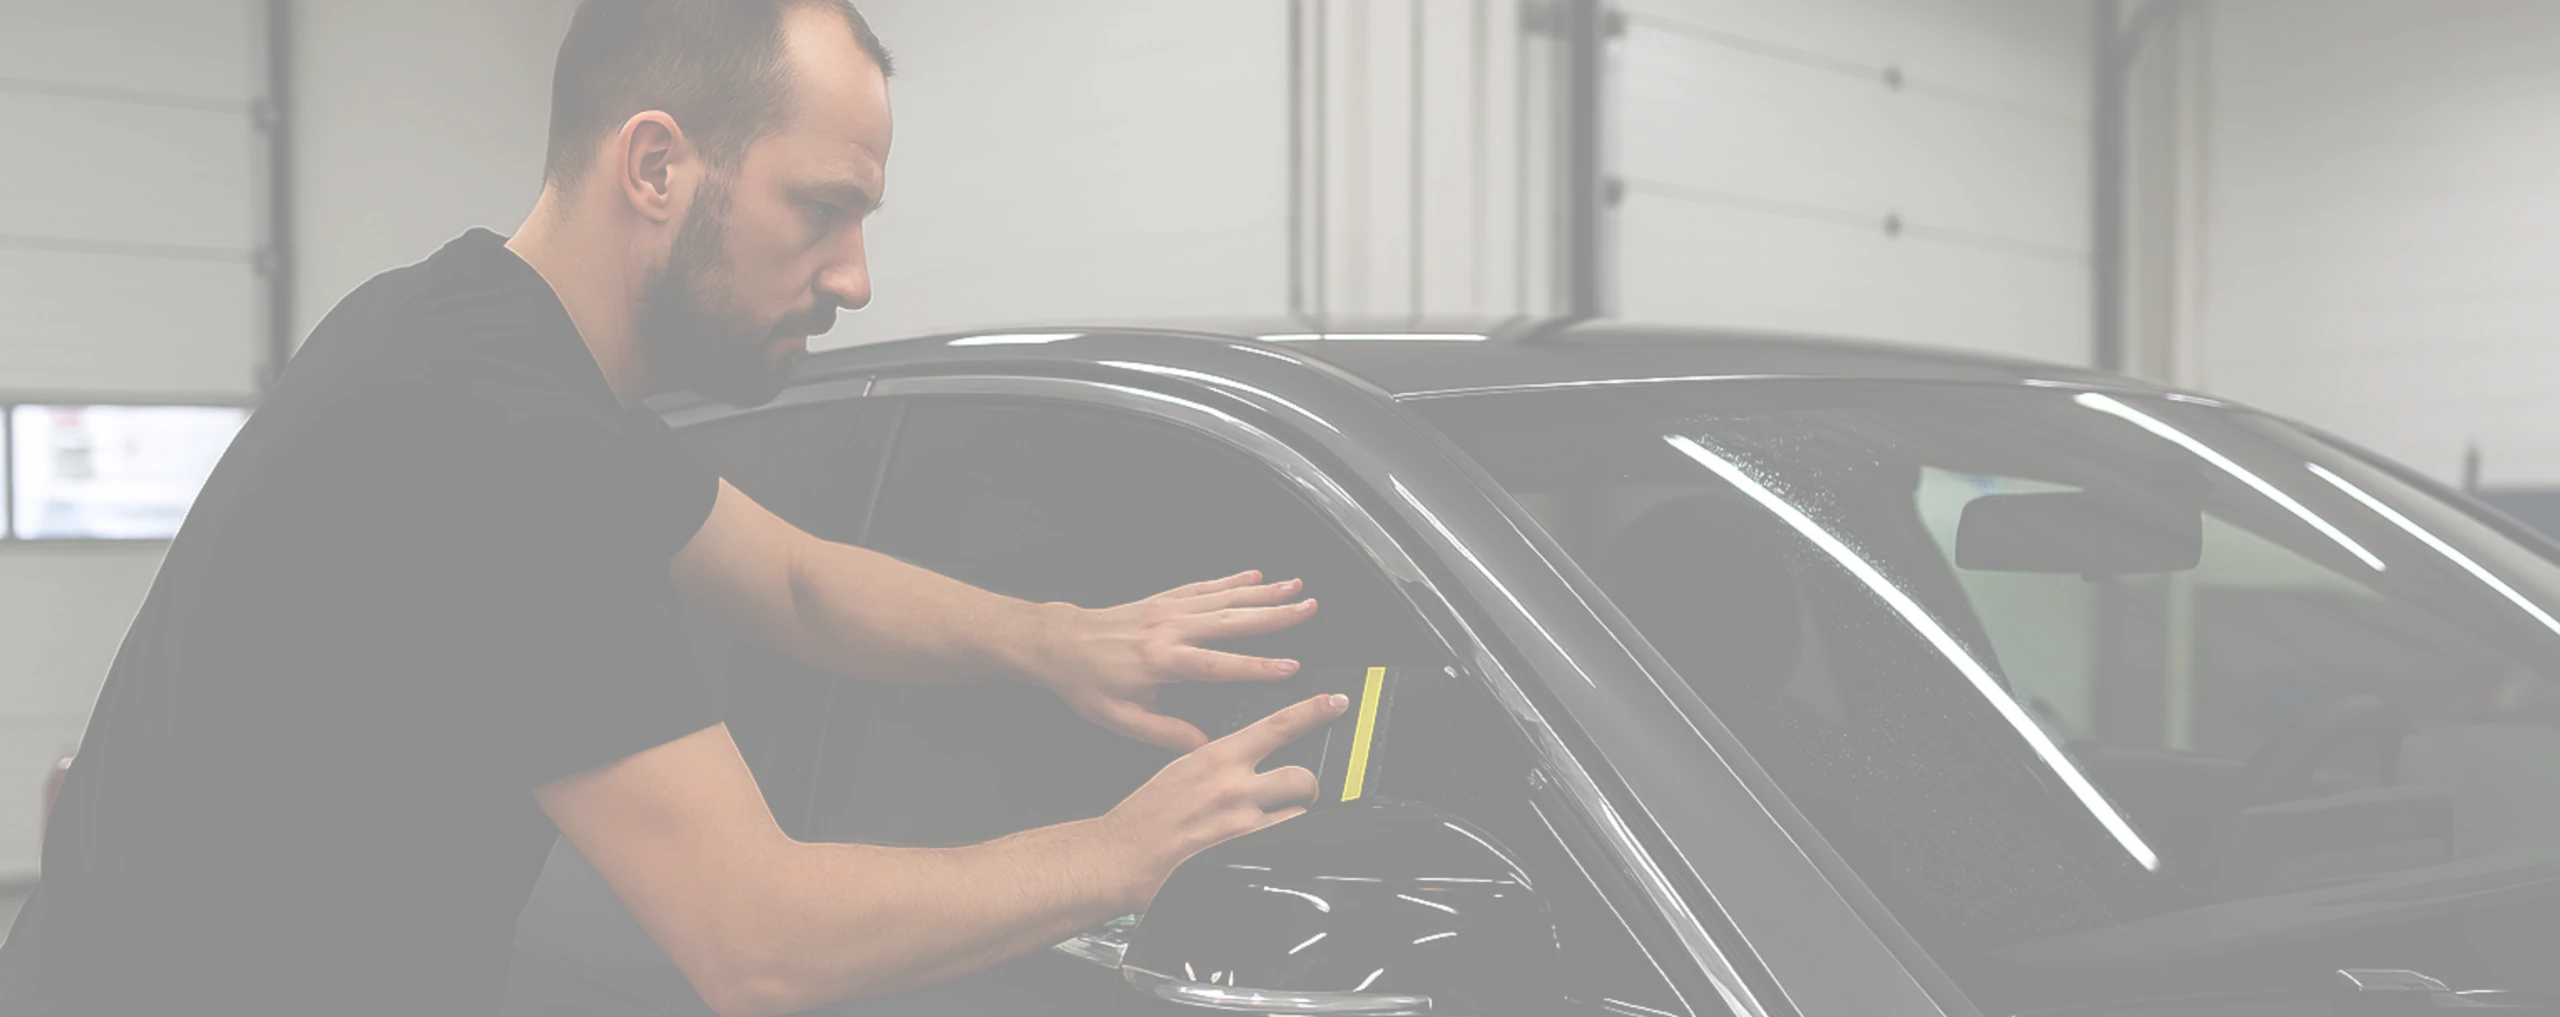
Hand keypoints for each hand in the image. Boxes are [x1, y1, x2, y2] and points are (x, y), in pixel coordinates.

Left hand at [1029, 571, 1318, 750]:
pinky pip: (1203, 586)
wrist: (1058, 644)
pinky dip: (1231, 580)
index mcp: (1161, 662)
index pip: (1219, 664)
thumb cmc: (1086, 682)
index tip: (1289, 668)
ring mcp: (1167, 609)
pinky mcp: (1162, 600)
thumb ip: (1164, 732)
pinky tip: (1255, 576)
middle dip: (1275, 615)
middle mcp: (1168, 629)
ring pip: (1223, 597)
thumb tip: (1202, 745)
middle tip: (1308, 609)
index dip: (1257, 666)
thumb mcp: (1120, 719)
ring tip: (1295, 587)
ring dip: (1263, 592)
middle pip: (1231, 620)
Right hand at [1096, 693, 1347, 910]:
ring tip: (1272, 824)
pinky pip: (1286, 843)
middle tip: (1297, 792)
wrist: (1119, 855)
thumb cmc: (1144, 817)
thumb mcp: (1181, 770)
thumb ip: (1219, 761)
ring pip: (1300, 813)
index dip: (1314, 711)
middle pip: (1303, 775)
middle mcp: (1232, 786)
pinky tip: (1263, 848)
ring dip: (1294, 817)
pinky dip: (1282, 843)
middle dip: (1307, 785)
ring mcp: (1241, 824)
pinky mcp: (1244, 856)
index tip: (1335, 703)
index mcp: (1216, 757)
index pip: (1278, 725)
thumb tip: (1250, 758)